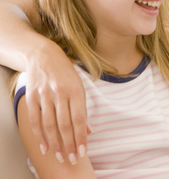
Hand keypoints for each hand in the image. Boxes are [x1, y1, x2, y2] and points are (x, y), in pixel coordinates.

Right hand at [25, 41, 88, 163]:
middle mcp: (60, 94)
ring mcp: (45, 96)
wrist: (44, 56)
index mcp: (76, 91)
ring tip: (60, 157)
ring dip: (55, 143)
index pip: (79, 119)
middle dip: (69, 144)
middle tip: (72, 159)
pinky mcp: (32, 97)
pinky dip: (39, 136)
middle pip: (64, 124)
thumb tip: (89, 132)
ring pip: (49, 125)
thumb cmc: (66, 75)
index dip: (81, 137)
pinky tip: (45, 147)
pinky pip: (35, 120)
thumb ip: (83, 110)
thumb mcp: (80, 88)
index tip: (83, 151)